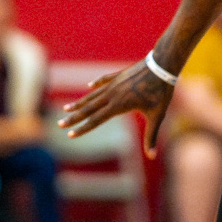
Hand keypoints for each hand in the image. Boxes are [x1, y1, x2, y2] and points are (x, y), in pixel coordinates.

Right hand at [58, 59, 173, 157]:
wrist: (162, 65)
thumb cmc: (161, 92)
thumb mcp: (157, 116)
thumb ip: (151, 136)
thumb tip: (152, 156)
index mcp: (119, 106)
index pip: (96, 120)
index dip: (83, 128)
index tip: (70, 134)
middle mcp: (112, 95)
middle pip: (89, 108)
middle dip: (74, 117)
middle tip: (59, 124)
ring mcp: (114, 83)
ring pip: (93, 95)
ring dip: (79, 103)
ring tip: (67, 108)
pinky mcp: (119, 75)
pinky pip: (103, 81)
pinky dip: (95, 85)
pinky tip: (89, 87)